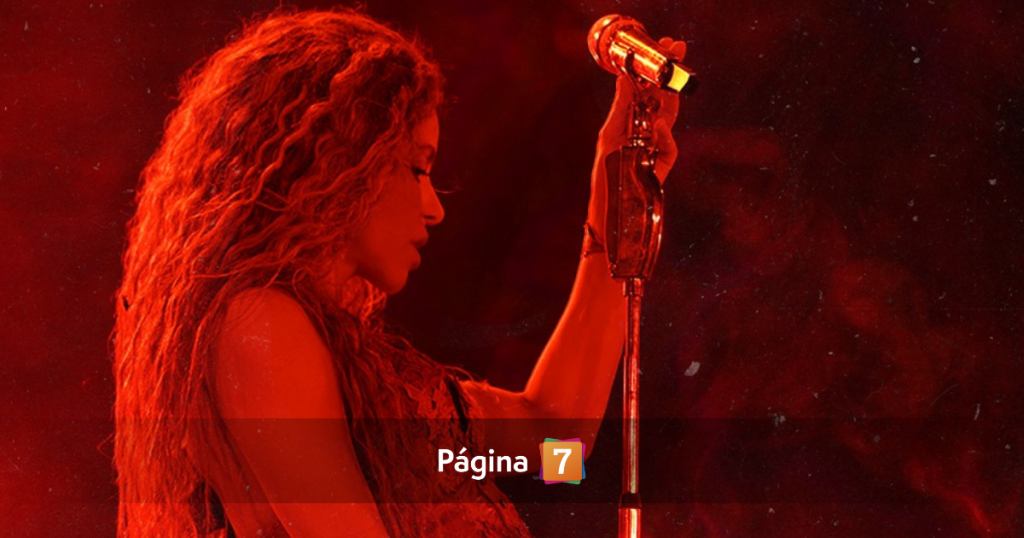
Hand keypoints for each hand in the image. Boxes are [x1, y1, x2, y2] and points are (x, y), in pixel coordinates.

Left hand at [587, 38, 685, 243]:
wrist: (610, 218)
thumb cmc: (605, 181)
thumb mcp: (609, 139)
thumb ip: (621, 110)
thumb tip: (625, 79)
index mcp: (627, 123)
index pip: (643, 91)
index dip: (653, 70)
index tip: (664, 47)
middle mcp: (643, 134)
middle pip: (660, 99)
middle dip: (667, 75)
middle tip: (677, 51)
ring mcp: (655, 150)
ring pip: (669, 118)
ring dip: (668, 101)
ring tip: (667, 85)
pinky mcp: (663, 168)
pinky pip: (670, 146)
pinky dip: (666, 136)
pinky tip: (658, 129)